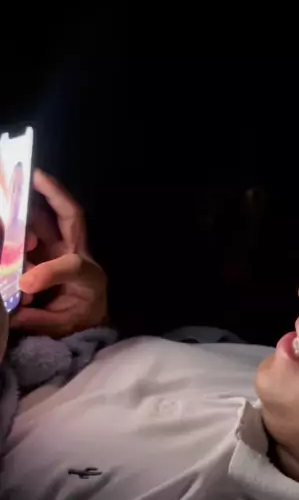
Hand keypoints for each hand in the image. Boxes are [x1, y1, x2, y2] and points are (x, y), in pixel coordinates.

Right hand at [10, 170, 107, 337]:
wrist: (88, 320)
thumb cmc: (79, 319)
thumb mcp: (64, 324)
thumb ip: (39, 318)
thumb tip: (15, 312)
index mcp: (88, 276)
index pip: (72, 265)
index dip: (48, 271)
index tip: (25, 284)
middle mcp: (76, 253)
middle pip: (70, 217)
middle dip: (54, 194)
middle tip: (32, 175)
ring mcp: (60, 247)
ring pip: (45, 219)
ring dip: (26, 210)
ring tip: (9, 199)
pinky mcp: (45, 249)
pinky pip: (32, 227)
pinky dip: (17, 221)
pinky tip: (7, 213)